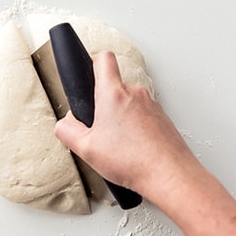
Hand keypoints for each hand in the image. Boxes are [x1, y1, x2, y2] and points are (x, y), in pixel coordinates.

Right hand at [54, 51, 198, 204]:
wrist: (170, 175)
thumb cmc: (134, 161)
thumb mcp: (86, 149)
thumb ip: (67, 131)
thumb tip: (65, 124)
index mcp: (113, 93)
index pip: (103, 59)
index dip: (93, 61)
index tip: (89, 71)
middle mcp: (136, 94)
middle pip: (116, 86)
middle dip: (105, 104)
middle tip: (100, 128)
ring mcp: (153, 106)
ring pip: (131, 104)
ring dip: (123, 119)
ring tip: (120, 145)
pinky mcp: (165, 120)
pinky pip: (146, 118)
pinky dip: (139, 130)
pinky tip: (135, 151)